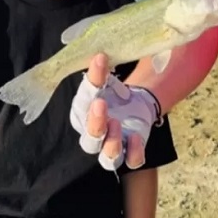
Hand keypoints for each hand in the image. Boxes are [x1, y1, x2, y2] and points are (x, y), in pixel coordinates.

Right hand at [69, 54, 159, 170]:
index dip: (88, 88)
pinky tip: (136, 137)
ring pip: (108, 158)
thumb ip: (100, 71)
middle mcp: (94, 134)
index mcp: (83, 114)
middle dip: (94, 123)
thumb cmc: (111, 93)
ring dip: (111, 144)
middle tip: (100, 104)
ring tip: (116, 123)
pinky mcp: (130, 151)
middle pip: (89, 140)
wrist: (132, 104)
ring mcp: (112, 146)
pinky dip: (133, 153)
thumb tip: (99, 55)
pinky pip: (131, 161)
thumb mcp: (106, 79)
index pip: (81, 104)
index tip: (100, 62)